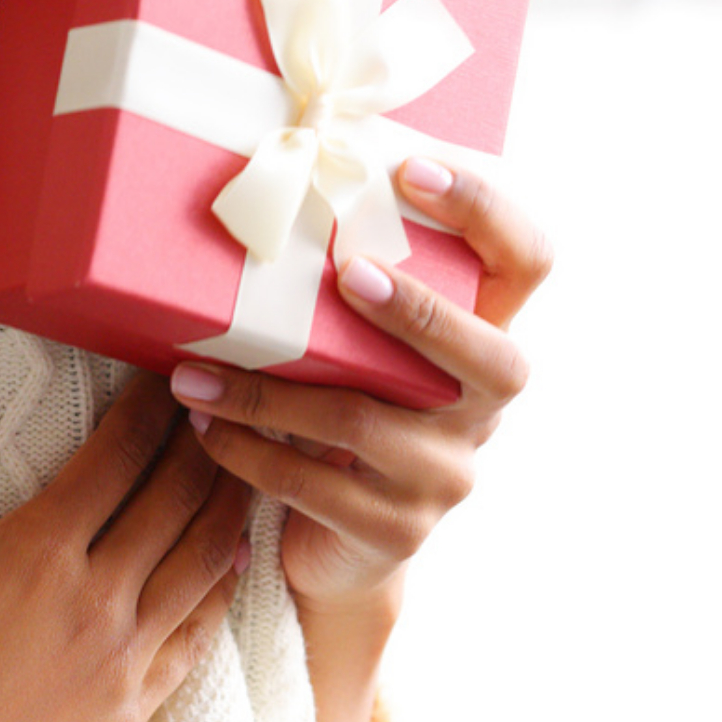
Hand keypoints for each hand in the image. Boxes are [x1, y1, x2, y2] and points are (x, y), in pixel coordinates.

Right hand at [0, 359, 254, 721]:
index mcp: (32, 554)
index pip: (116, 457)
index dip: (148, 407)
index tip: (165, 373)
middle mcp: (94, 602)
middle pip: (175, 498)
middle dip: (200, 440)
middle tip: (219, 401)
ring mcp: (121, 663)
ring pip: (205, 562)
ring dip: (228, 502)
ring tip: (244, 461)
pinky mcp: (130, 714)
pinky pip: (197, 636)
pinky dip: (222, 586)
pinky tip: (231, 559)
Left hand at [166, 156, 544, 610]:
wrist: (338, 552)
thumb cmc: (342, 412)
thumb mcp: (360, 350)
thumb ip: (350, 291)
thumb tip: (265, 178)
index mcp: (485, 340)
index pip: (528, 260)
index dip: (485, 210)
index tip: (410, 169)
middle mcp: (483, 410)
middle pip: (491, 356)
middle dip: (419, 312)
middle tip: (348, 274)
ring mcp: (445, 477)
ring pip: (362, 421)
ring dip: (264, 391)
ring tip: (192, 371)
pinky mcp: (395, 531)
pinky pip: (311, 485)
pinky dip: (245, 450)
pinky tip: (201, 422)